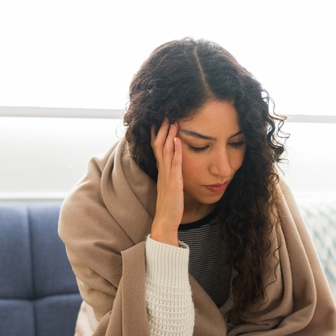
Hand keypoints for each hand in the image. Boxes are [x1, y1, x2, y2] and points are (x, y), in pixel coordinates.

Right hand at [149, 119, 183, 245]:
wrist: (165, 222)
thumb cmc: (170, 207)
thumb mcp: (170, 187)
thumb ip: (171, 176)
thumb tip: (174, 169)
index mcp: (162, 172)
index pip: (157, 148)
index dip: (158, 134)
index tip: (160, 120)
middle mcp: (162, 172)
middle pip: (159, 145)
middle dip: (162, 129)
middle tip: (166, 114)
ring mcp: (167, 176)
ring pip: (165, 151)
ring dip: (169, 135)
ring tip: (172, 121)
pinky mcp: (174, 183)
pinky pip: (174, 164)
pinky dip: (176, 151)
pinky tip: (177, 140)